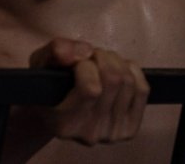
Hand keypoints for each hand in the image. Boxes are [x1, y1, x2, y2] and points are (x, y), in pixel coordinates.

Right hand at [29, 38, 149, 145]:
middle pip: (113, 80)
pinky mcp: (130, 128)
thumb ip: (56, 51)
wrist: (59, 109)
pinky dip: (132, 70)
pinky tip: (117, 69)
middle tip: (91, 56)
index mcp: (65, 124)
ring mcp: (113, 133)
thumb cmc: (49, 84)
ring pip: (128, 82)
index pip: (91, 88)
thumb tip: (84, 51)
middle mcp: (90, 133)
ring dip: (115, 61)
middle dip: (102, 57)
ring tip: (101, 62)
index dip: (86, 65)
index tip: (76, 61)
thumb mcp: (41, 62)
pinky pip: (143, 89)